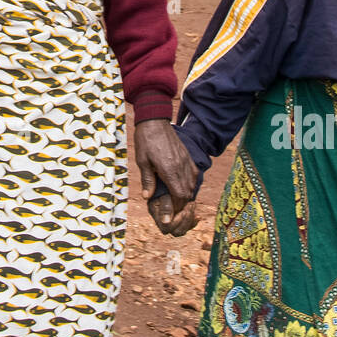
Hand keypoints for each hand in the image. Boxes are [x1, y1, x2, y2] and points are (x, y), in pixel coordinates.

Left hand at [134, 120, 198, 235]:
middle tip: (172, 211)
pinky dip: (190, 183)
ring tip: (177, 201)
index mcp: (169, 169)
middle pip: (187, 193)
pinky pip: (193, 174)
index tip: (169, 215)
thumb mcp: (142, 161)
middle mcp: (180, 166)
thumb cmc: (145, 140)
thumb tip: (148, 197)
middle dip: (181, 205)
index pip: (179, 195)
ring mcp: (186, 161)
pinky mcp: (187, 156)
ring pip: (192, 184)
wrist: (155, 121)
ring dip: (186, 195)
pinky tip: (184, 186)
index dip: (176, 208)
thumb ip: (148, 180)